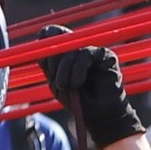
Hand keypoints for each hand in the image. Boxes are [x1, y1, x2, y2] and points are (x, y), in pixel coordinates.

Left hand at [31, 25, 144, 146]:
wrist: (100, 116)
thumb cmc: (79, 101)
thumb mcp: (56, 82)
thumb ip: (49, 63)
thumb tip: (45, 40)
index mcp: (63, 52)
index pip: (50, 33)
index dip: (45, 42)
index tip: (44, 63)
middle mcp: (77, 48)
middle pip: (59, 38)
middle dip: (53, 61)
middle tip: (56, 81)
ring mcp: (92, 50)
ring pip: (71, 50)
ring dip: (65, 69)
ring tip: (67, 86)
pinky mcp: (105, 55)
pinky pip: (85, 54)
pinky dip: (78, 70)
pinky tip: (78, 83)